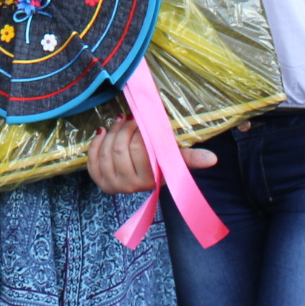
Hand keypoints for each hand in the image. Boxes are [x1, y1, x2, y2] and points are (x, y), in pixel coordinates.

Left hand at [86, 118, 216, 193]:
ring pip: (105, 152)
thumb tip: (213, 158)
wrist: (144, 177)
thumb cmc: (160, 163)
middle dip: (124, 128)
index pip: (138, 149)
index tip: (140, 120)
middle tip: (130, 119)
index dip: (137, 130)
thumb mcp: (174, 159)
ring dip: (111, 133)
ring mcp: (113, 186)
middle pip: (119, 148)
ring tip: (118, 122)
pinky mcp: (100, 182)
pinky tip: (103, 132)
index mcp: (149, 180)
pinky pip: (91, 161)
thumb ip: (190, 158)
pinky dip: (95, 143)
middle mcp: (130, 187)